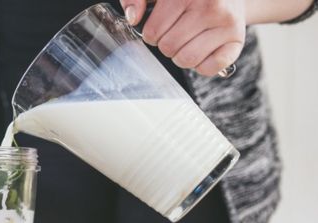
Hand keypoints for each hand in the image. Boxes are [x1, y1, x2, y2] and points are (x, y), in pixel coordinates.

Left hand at [120, 0, 245, 75]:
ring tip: (187, 42)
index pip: (152, 31)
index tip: (160, 27)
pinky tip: (203, 51)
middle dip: (166, 45)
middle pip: (168, 47)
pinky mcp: (237, 39)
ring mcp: (226, 22)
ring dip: (181, 57)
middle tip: (175, 34)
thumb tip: (133, 18)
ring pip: (186, 59)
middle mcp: (210, 5)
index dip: (151, 34)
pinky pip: (209, 68)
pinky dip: (201, 66)